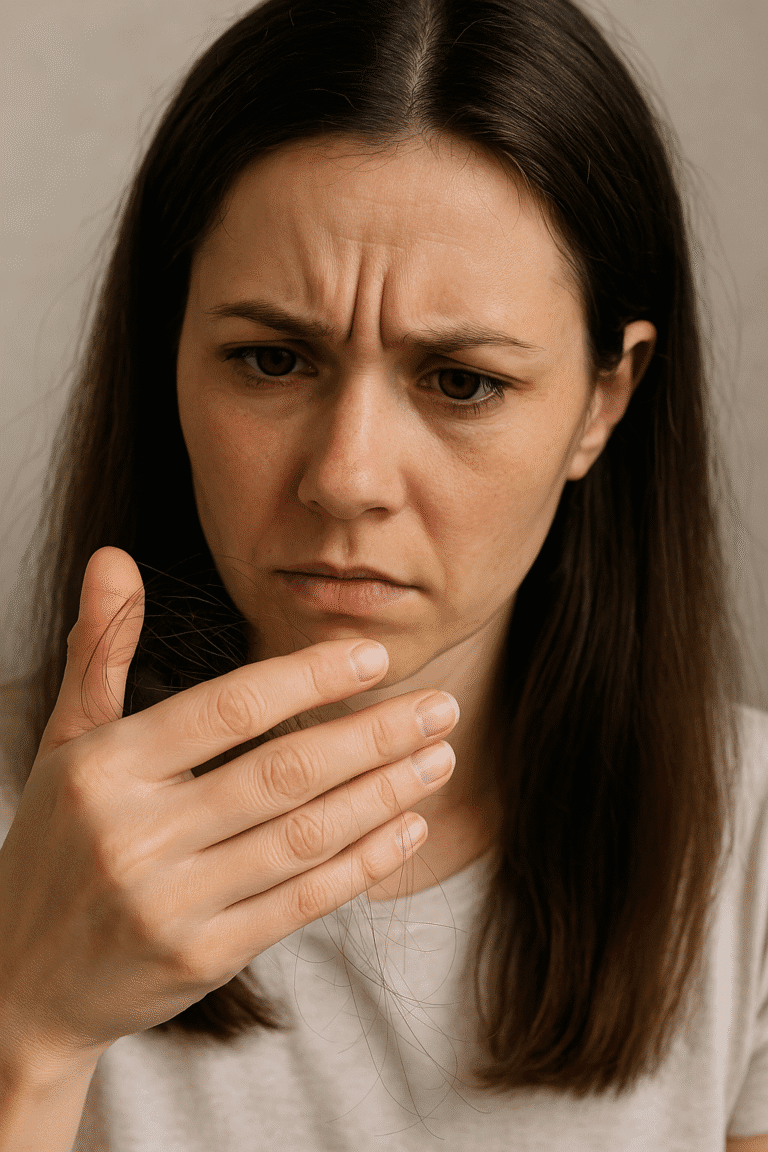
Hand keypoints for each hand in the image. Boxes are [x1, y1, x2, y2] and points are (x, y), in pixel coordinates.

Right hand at [0, 547, 457, 1067]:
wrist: (22, 980)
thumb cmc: (55, 844)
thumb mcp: (63, 743)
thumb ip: (100, 650)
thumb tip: (116, 556)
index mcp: (106, 769)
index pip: (227, 709)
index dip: (308, 678)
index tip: (374, 658)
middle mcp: (138, 836)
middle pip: (283, 773)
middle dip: (374, 735)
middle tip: (440, 706)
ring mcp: (172, 903)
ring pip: (305, 836)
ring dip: (385, 793)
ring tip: (439, 757)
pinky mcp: (203, 958)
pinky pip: (302, 901)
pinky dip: (363, 862)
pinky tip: (406, 826)